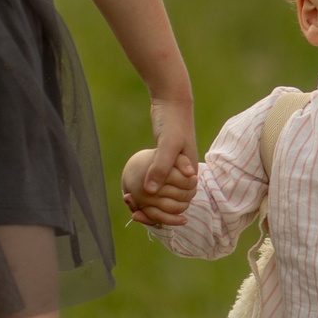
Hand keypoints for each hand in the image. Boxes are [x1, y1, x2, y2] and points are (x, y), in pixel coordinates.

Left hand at [125, 97, 198, 224]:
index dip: (160, 215)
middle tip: (132, 212)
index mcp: (190, 176)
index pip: (177, 205)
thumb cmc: (173, 122)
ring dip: (146, 200)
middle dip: (152, 210)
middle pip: (169, 202)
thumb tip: (150, 192)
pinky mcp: (164, 161)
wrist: (172, 102)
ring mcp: (174, 169)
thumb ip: (160, 168)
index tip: (140, 215)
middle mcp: (184, 175)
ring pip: (160, 193)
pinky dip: (143, 187)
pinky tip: (129, 189)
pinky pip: (154, 181)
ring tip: (127, 199)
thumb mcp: (168, 145)